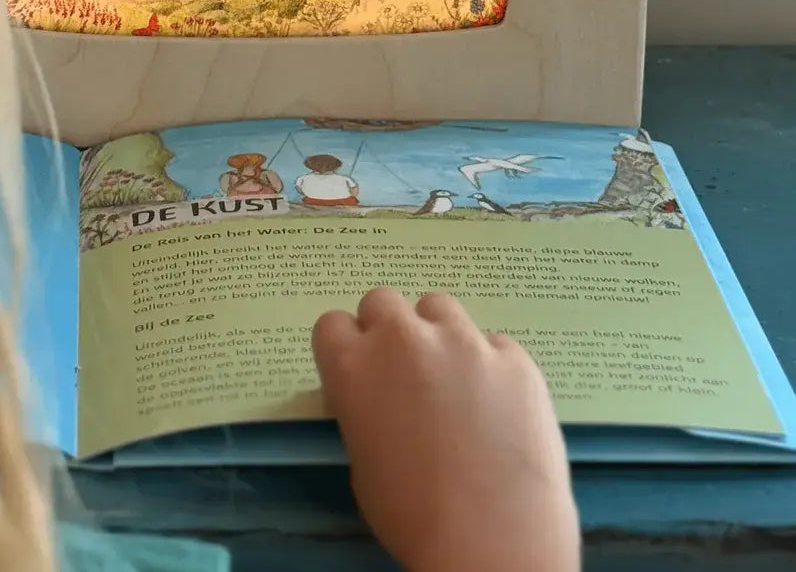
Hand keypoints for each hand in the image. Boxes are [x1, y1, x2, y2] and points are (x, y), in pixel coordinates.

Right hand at [313, 289, 579, 571]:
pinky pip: (493, 345)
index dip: (346, 348)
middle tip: (404, 372)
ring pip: (438, 307)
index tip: (360, 370)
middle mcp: (403, 339)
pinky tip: (499, 407)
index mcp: (354, 366)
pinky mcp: (514, 357)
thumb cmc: (413, 517)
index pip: (332, 323)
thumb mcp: (363, 460)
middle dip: (388, 330)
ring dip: (438, 334)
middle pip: (382, 301)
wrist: (493, 544)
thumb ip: (365, 408)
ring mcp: (463, 341)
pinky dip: (490, 366)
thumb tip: (381, 397)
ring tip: (454, 379)